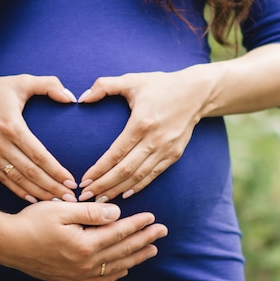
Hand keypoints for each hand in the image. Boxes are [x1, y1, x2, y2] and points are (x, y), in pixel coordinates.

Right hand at [0, 72, 80, 202]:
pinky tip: (35, 199)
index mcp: (11, 126)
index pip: (38, 155)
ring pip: (18, 181)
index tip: (71, 181)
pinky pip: (4, 181)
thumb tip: (71, 98)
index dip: (56, 171)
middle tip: (71, 198)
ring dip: (39, 193)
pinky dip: (20, 192)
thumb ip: (48, 84)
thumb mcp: (21, 81)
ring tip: (58, 202)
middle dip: (52, 188)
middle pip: (31, 173)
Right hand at [0, 202, 166, 280]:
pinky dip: (115, 274)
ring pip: (115, 267)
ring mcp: (78, 274)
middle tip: (162, 233)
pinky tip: (123, 270)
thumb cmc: (32, 222)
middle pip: (122, 251)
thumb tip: (116, 213)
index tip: (153, 218)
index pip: (119, 232)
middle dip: (144, 240)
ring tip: (151, 250)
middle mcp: (85, 263)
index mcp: (85, 243)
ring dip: (135, 258)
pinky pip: (100, 280)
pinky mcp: (70, 279)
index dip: (138, 224)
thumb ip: (91, 212)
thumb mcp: (61, 209)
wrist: (8, 244)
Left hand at [77, 68, 206, 201]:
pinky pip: (153, 175)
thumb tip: (82, 99)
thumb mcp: (131, 80)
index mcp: (141, 123)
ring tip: (101, 200)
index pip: (116, 153)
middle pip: (125, 170)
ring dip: (118, 190)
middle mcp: (154, 140)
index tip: (84, 181)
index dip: (99, 170)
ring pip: (138, 176)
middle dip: (104, 186)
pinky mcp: (174, 154)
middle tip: (86, 197)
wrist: (197, 92)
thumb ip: (104, 85)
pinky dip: (138, 186)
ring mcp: (166, 149)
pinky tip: (124, 194)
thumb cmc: (160, 85)